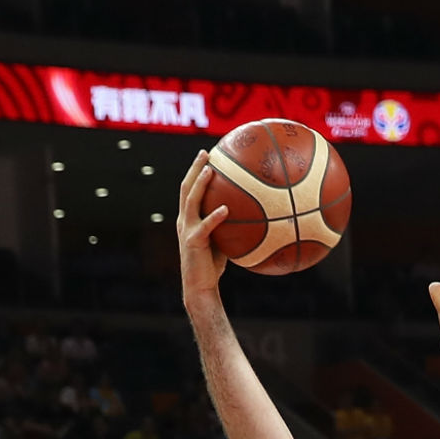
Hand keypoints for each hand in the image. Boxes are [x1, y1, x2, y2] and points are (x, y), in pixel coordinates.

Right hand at [177, 151, 228, 298]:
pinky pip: (205, 226)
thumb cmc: (213, 265)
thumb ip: (230, 224)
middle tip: (205, 152)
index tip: (208, 154)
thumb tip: (255, 212)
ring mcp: (187, 229)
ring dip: (199, 184)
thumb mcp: (222, 239)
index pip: (190, 189)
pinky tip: (226, 209)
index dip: (196, 170)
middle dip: (195, 168)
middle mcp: (184, 220)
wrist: (199, 286)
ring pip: (190, 201)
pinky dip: (215, 216)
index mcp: (189, 218)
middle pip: (186, 187)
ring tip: (210, 170)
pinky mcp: (193, 242)